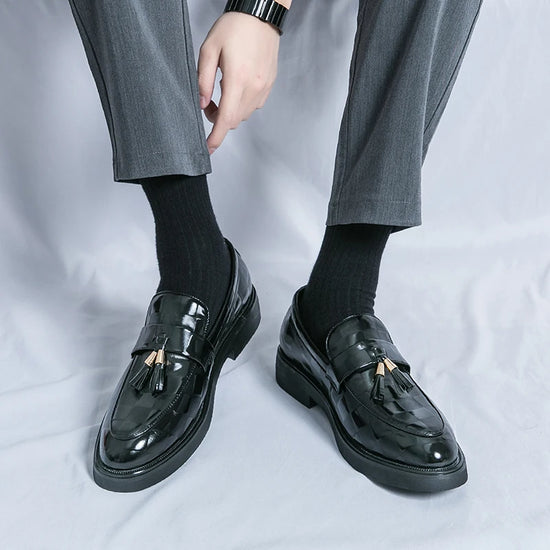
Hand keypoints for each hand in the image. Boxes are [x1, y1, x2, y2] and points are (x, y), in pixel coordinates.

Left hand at [197, 12, 280, 153]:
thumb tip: (202, 104)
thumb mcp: (209, 50)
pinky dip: (241, 104)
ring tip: (223, 89)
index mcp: (237, 79)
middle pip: (234, 120)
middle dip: (219, 119)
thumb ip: (203, 80)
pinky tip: (236, 86)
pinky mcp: (269, 86)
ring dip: (230, 111)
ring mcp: (263, 88)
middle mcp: (254, 88)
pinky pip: (253, 105)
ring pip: (244, 114)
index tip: (208, 148)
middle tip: (209, 102)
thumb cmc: (235, 27)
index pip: (226, 119)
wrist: (261, 15)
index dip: (216, 137)